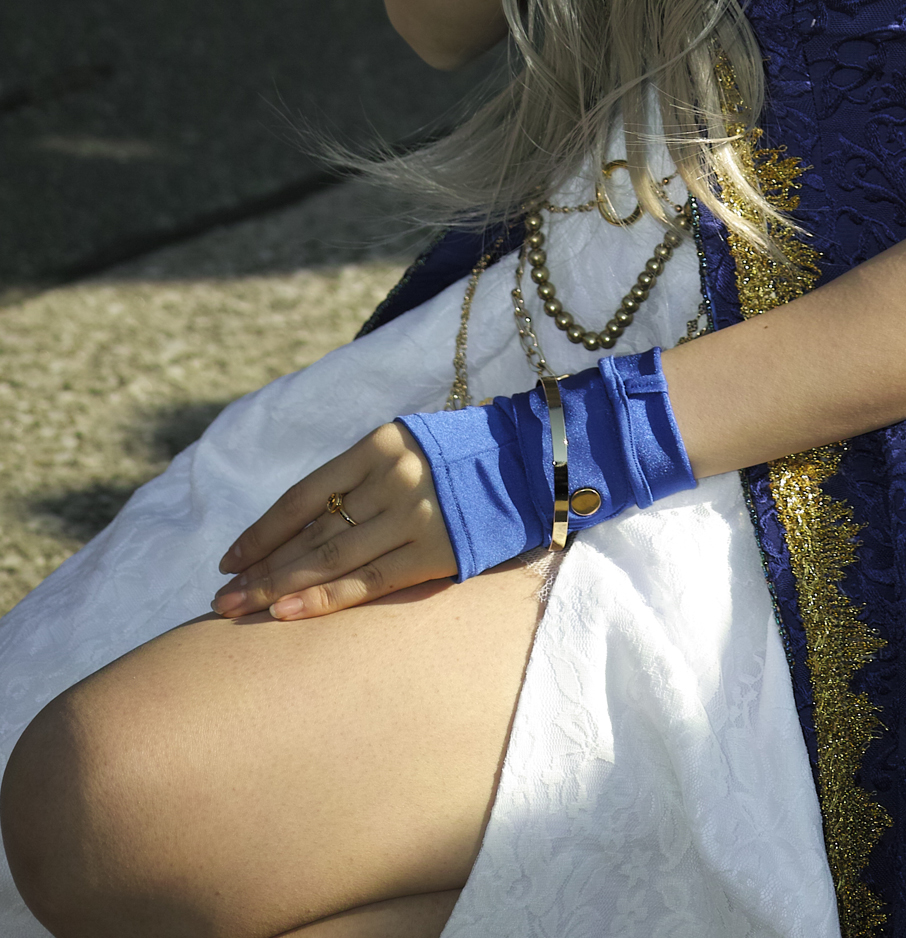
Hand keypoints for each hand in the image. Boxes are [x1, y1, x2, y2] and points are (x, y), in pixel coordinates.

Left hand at [212, 423, 457, 621]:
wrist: (532, 461)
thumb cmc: (461, 456)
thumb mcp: (405, 447)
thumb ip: (360, 478)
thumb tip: (302, 528)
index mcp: (378, 445)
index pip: (303, 496)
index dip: (262, 531)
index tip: (228, 560)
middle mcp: (390, 479)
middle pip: (310, 533)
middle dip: (260, 569)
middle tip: (220, 600)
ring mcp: (413, 516)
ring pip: (331, 559)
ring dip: (279, 588)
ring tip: (240, 611)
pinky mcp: (436, 551)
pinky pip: (369, 581)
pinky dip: (324, 600)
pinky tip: (287, 613)